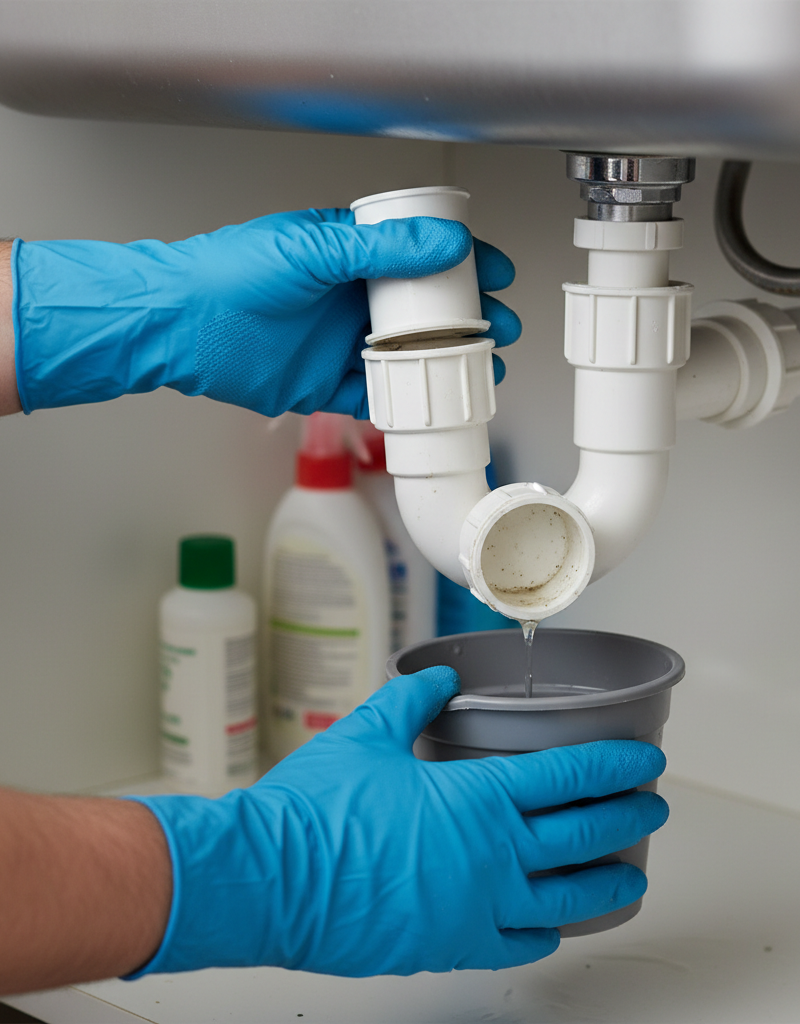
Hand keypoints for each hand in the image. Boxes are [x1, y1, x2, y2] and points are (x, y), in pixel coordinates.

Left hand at [13, 211, 519, 417]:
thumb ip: (381, 249)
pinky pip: (375, 394)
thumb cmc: (232, 273)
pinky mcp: (325, 383)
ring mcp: (339, 342)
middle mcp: (350, 297)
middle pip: (424, 309)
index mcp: (350, 253)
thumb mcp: (314, 249)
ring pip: (407, 355)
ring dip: (445, 363)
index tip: (496, 271)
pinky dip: (403, 401)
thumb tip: (446, 244)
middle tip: (498, 327)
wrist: (182, 326)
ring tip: (479, 371)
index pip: (421, 254)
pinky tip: (431, 403)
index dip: (463, 262)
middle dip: (468, 318)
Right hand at [128, 667, 667, 977]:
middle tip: (652, 807)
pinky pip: (519, 943)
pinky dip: (546, 931)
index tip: (645, 762)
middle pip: (584, 835)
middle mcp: (492, 856)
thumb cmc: (317, 809)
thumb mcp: (366, 733)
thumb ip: (412, 701)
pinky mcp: (451, 947)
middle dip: (628, 817)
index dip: (616, 766)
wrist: (271, 879)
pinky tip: (553, 923)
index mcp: (477, 798)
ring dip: (606, 881)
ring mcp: (477, 908)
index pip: (570, 777)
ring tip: (630, 873)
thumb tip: (440, 677)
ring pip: (566, 899)